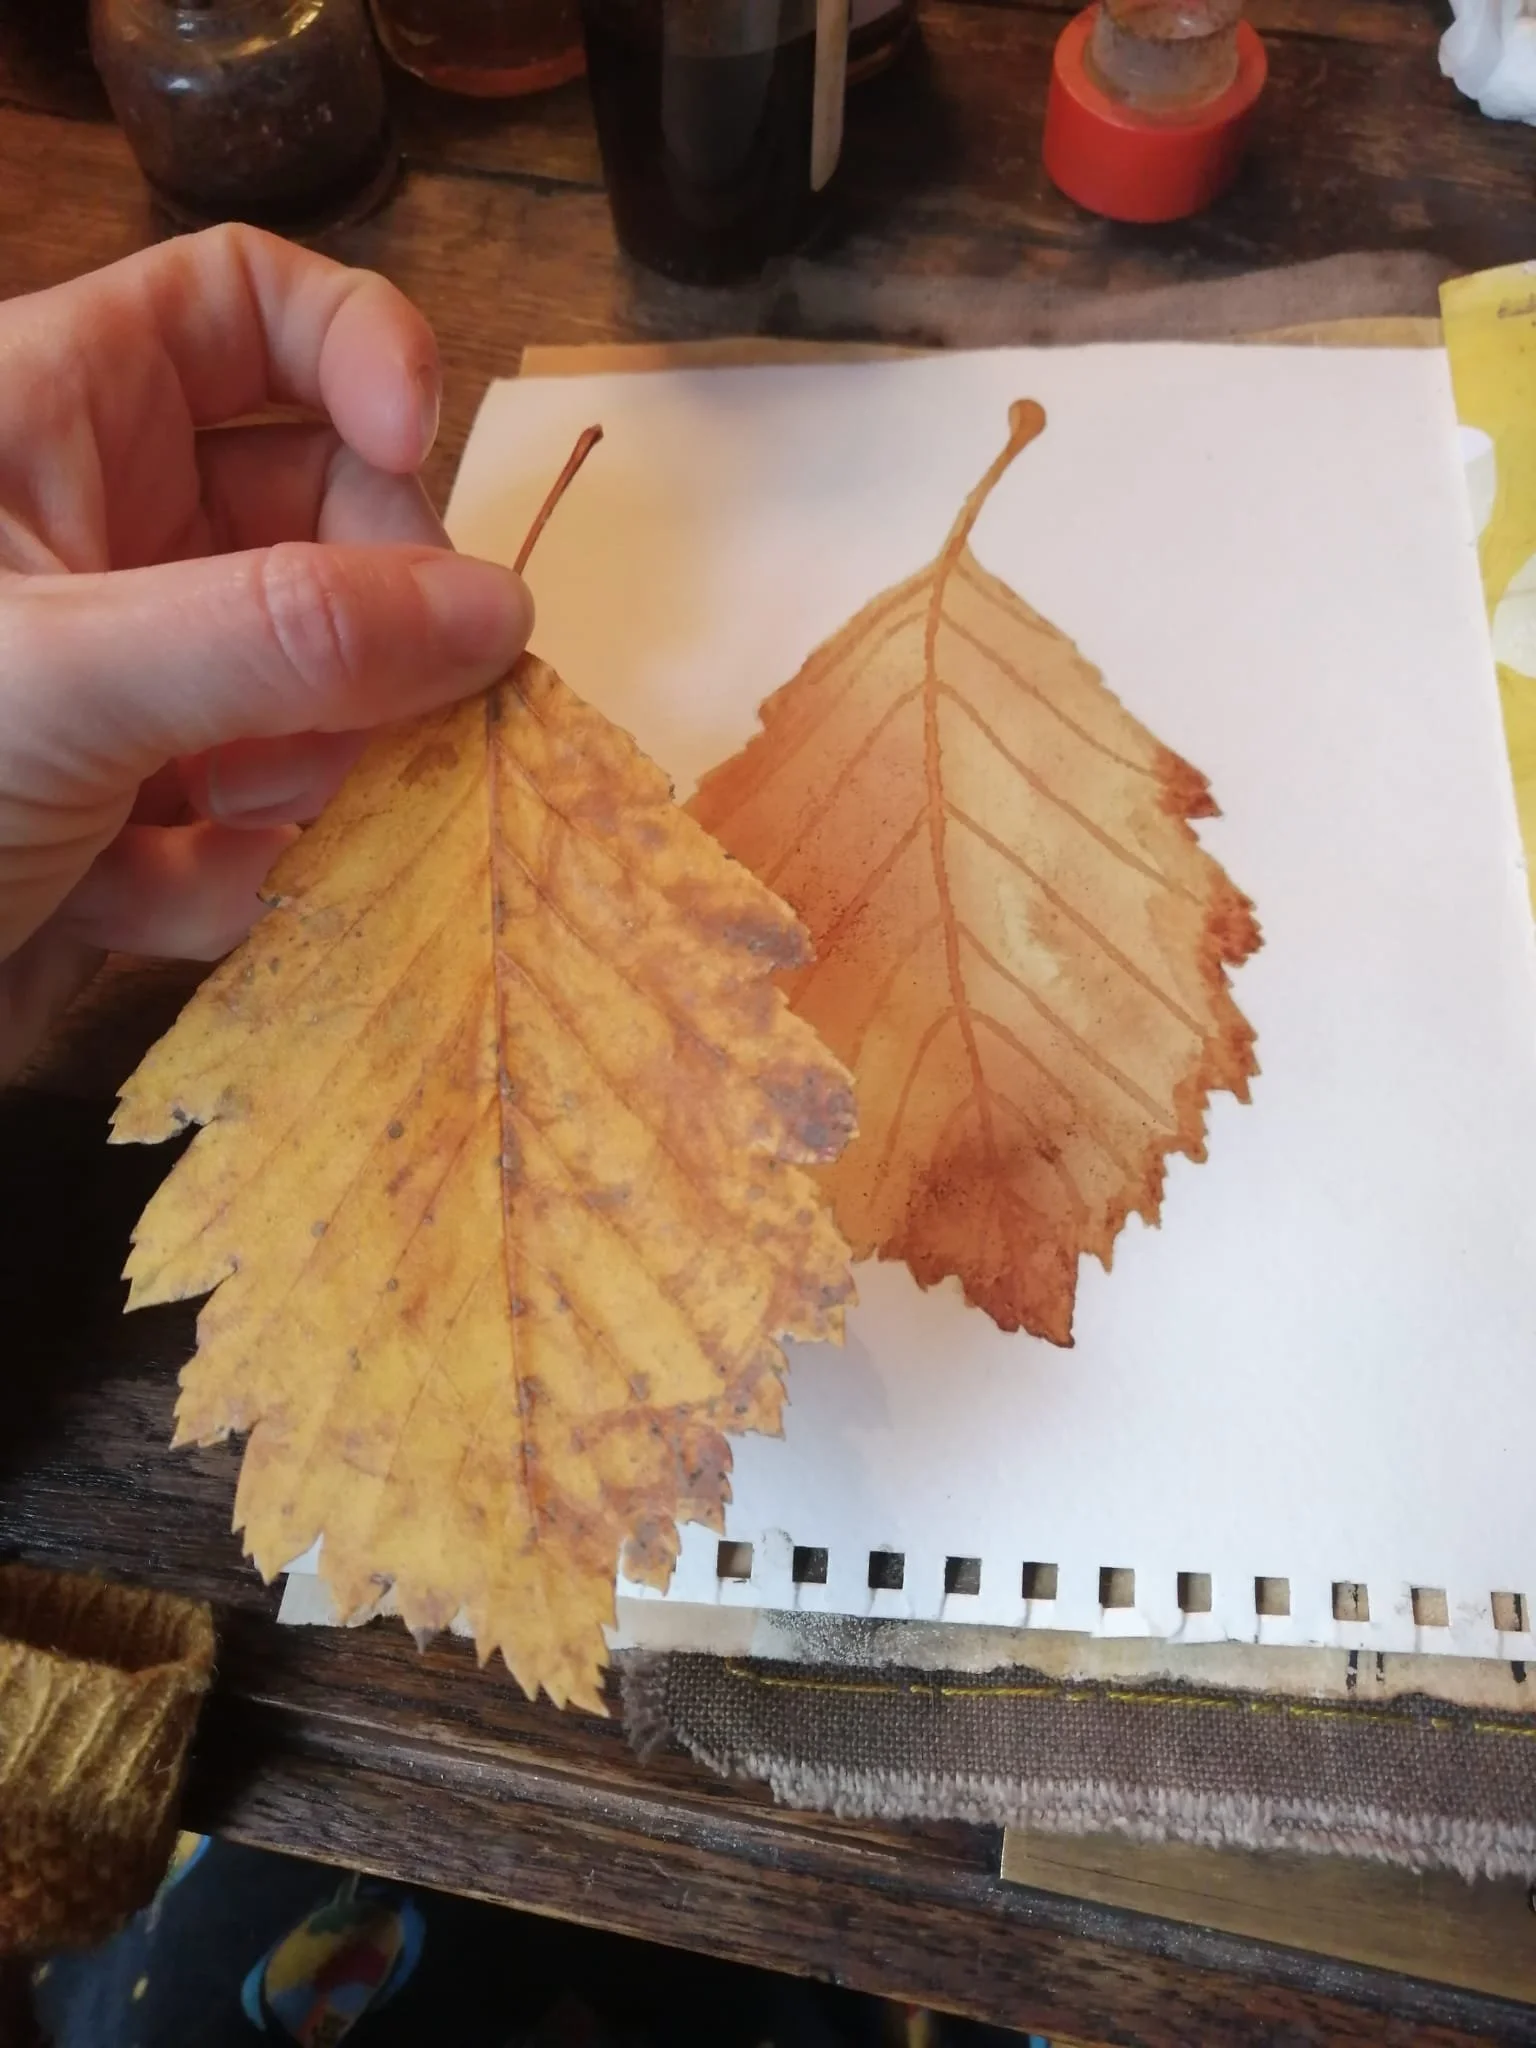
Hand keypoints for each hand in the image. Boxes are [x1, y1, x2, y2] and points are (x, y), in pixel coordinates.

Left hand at [0, 225, 532, 1079]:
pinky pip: (252, 813)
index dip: (360, 353)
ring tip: (230, 822)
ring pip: (311, 680)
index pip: (246, 306)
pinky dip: (225, 868)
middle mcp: (98, 532)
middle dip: (367, 613)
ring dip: (302, 766)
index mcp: (49, 419)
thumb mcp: (66, 676)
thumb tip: (495, 614)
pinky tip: (150, 903)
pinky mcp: (131, 808)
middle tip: (392, 698)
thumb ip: (288, 633)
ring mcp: (124, 677)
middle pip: (323, 512)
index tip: (421, 461)